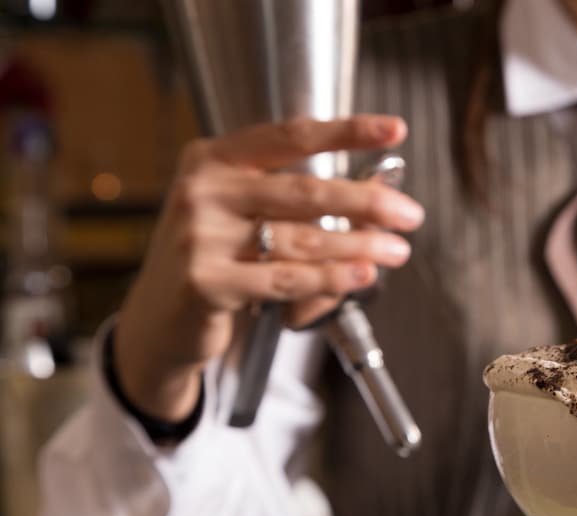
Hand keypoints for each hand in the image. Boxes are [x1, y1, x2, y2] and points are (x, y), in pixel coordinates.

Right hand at [115, 115, 423, 420]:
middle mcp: (202, 190)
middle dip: (367, 202)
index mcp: (213, 159)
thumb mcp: (241, 214)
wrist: (160, 320)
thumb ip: (294, 200)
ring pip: (302, 240)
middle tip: (410, 213)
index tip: (394, 129)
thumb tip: (377, 196)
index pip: (290, 136)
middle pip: (305, 191)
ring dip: (360, 246)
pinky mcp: (205, 283)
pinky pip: (286, 279)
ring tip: (396, 250)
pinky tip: (362, 275)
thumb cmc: (213, 258)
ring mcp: (199, 237)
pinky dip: (331, 279)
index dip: (347, 131)